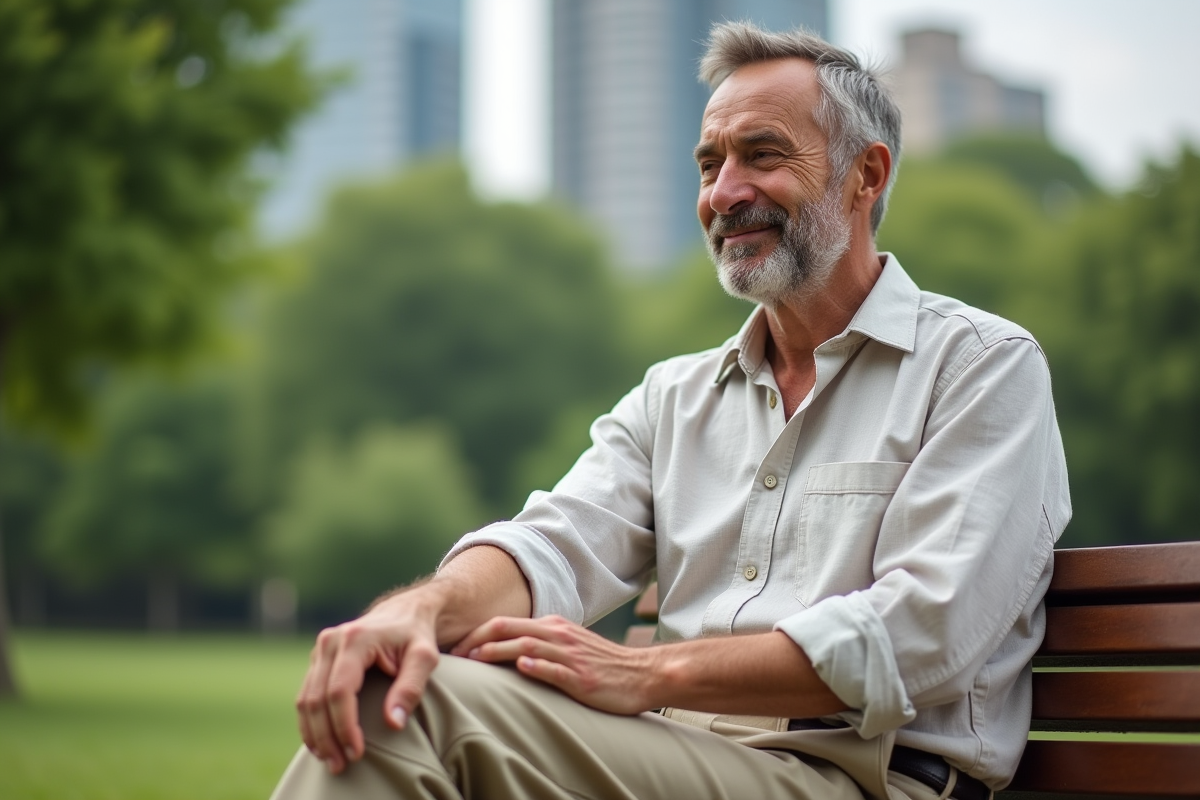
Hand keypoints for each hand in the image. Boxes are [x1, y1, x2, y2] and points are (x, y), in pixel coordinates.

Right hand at [295, 587, 443, 774]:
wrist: (405, 612)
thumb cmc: (417, 636)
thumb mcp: (425, 658)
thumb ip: (411, 688)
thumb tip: (393, 723)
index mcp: (356, 638)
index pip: (340, 691)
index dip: (344, 725)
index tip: (357, 752)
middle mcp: (331, 641)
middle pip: (317, 699)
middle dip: (327, 737)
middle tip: (340, 765)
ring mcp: (321, 649)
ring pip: (306, 699)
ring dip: (314, 734)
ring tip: (330, 760)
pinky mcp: (318, 659)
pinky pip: (306, 695)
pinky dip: (310, 722)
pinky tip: (321, 743)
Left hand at [452, 615, 656, 714]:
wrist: (642, 674)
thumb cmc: (602, 665)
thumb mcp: (569, 647)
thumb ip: (541, 646)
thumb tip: (506, 653)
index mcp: (553, 627)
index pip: (505, 623)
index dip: (477, 633)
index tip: (455, 647)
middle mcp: (559, 636)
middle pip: (509, 629)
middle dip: (477, 640)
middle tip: (453, 655)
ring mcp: (570, 656)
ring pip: (527, 646)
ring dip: (497, 651)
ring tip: (474, 659)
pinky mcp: (582, 678)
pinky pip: (556, 669)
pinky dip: (537, 666)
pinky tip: (521, 668)